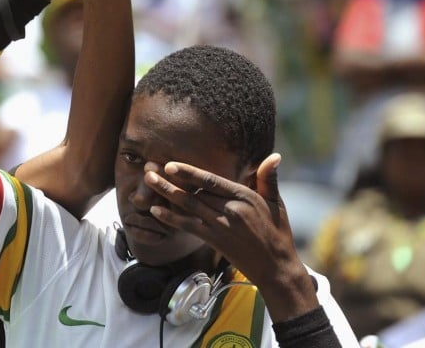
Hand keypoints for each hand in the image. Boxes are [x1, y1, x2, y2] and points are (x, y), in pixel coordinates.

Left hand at [144, 154, 319, 320]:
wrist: (277, 268)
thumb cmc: (277, 232)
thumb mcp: (276, 203)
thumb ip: (268, 179)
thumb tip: (274, 155)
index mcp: (243, 196)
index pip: (210, 180)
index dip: (188, 172)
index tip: (170, 165)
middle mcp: (230, 210)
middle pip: (194, 191)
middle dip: (169, 179)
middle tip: (148, 169)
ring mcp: (221, 226)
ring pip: (188, 206)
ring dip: (165, 193)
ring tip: (147, 182)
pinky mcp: (215, 241)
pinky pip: (188, 226)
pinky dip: (171, 218)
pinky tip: (155, 210)